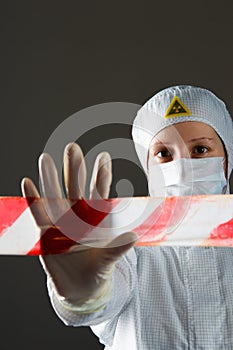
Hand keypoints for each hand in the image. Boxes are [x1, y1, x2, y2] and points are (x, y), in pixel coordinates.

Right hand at [21, 143, 136, 310]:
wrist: (80, 286)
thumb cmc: (97, 267)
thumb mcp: (108, 259)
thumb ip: (117, 248)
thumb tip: (132, 237)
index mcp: (96, 218)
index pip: (99, 193)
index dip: (101, 176)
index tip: (104, 157)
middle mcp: (78, 215)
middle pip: (75, 188)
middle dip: (74, 169)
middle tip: (72, 148)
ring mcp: (61, 222)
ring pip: (54, 196)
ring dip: (50, 179)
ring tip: (45, 159)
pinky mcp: (46, 233)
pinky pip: (38, 214)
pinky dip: (33, 200)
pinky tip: (28, 183)